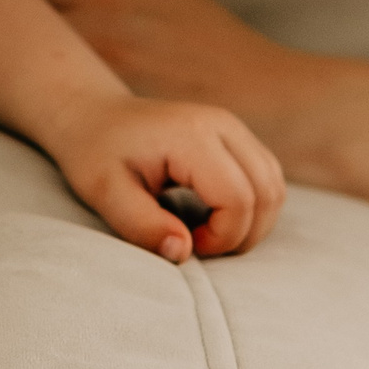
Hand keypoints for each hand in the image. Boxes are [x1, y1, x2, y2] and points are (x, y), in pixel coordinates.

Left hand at [42, 93, 285, 262]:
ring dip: (252, 223)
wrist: (94, 115)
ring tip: (207, 233)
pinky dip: (253, 208)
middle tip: (197, 245)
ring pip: (274, 187)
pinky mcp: (237, 137)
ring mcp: (234, 127)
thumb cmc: (96, 154)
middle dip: (241, 235)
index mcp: (191, 136)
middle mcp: (222, 125)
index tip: (185, 245)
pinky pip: (267, 179)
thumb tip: (184, 252)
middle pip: (266, 194)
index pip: (238, 199)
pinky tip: (216, 217)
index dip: (220, 237)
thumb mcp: (105, 193)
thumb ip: (143, 226)